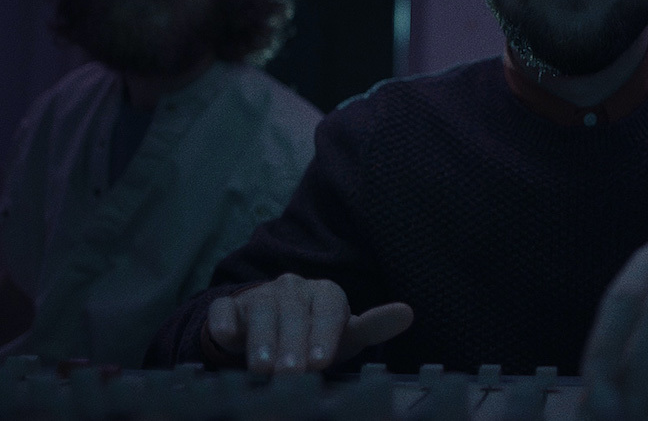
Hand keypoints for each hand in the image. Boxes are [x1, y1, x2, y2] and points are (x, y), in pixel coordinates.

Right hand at [206, 273, 412, 373]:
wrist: (270, 331)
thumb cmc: (316, 337)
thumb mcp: (345, 335)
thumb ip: (375, 327)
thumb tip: (408, 312)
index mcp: (325, 293)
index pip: (328, 311)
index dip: (324, 335)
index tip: (321, 361)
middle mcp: (293, 288)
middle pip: (293, 313)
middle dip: (292, 345)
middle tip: (292, 373)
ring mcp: (260, 295)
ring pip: (261, 311)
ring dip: (261, 340)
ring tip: (263, 368)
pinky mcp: (230, 307)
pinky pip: (224, 310)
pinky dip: (224, 324)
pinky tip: (226, 337)